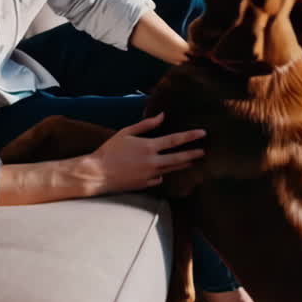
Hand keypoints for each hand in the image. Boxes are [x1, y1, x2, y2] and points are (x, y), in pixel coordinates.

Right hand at [86, 112, 204, 192]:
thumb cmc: (109, 150)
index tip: (203, 133)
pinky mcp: (145, 185)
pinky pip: (158, 178)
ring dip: (182, 165)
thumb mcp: (126, 132)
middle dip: (193, 154)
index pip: (175, 140)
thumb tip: (162, 116)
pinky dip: (159, 174)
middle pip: (179, 158)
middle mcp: (152, 162)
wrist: (97, 173)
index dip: (190, 136)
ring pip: (171, 170)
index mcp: (148, 146)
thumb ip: (146, 124)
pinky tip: (158, 171)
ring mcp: (150, 175)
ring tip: (190, 161)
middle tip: (203, 152)